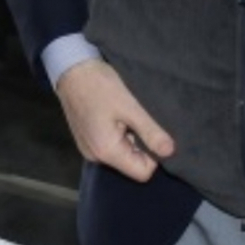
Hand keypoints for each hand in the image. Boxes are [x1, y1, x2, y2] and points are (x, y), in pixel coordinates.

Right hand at [55, 59, 174, 182]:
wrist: (74, 71)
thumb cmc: (101, 87)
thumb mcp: (131, 107)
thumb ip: (150, 131)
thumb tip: (170, 152)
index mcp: (107, 152)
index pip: (142, 172)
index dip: (156, 157)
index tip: (161, 135)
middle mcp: (96, 156)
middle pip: (133, 163)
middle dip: (146, 146)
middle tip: (149, 121)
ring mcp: (91, 148)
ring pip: (124, 152)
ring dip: (135, 138)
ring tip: (136, 116)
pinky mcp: (90, 138)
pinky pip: (114, 144)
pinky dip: (124, 133)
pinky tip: (125, 116)